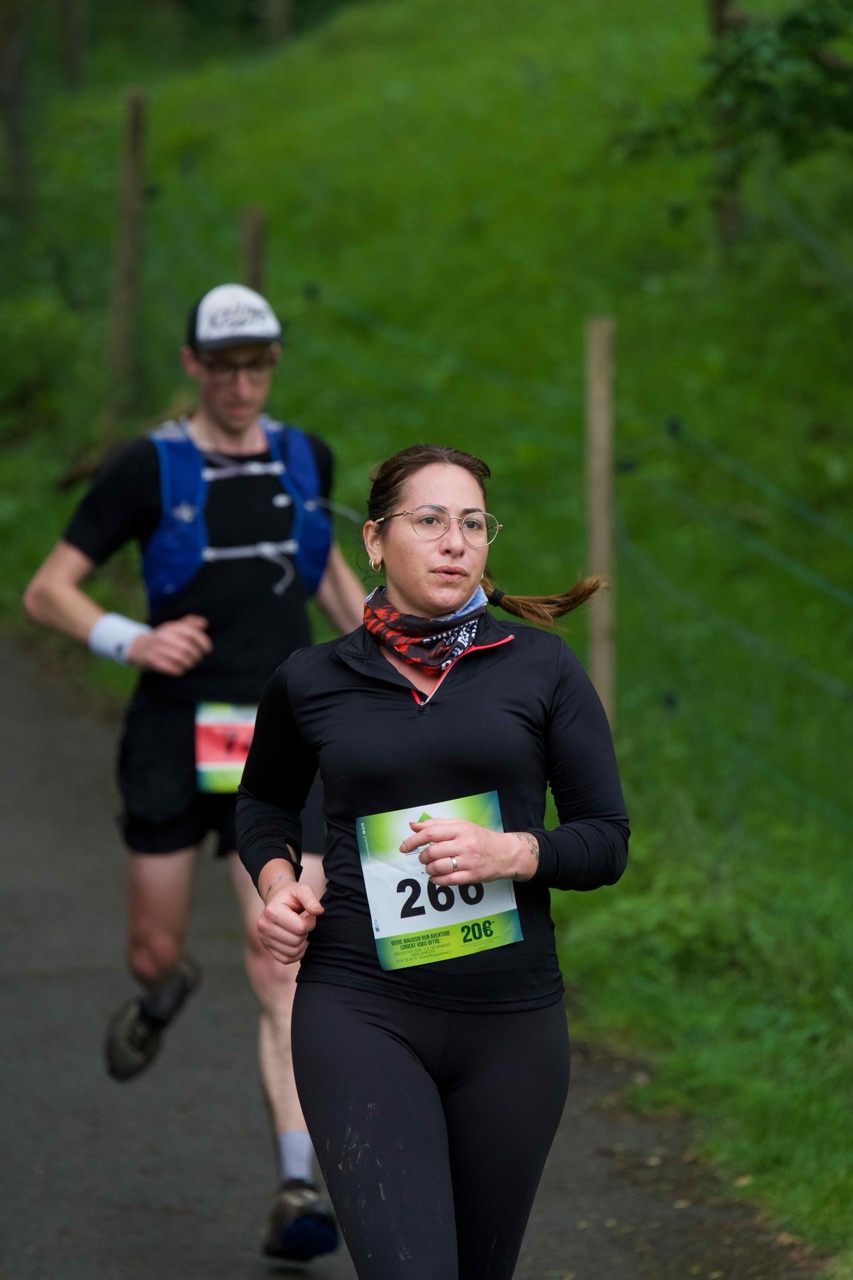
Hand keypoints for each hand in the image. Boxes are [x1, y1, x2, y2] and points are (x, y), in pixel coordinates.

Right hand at [126, 614, 211, 674]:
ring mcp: (157, 648)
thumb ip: (189, 623)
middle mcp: (164, 636)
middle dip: (196, 655)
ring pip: (180, 658)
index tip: (207, 649)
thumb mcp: (174, 627)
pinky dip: (180, 670)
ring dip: (189, 664)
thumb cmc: (163, 638)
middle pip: (187, 647)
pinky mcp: (152, 660)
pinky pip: (171, 668)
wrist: (139, 647)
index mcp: (171, 627)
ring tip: (190, 665)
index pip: (191, 632)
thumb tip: (204, 623)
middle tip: (198, 659)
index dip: (203, 641)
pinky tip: (181, 669)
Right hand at [257, 879, 323, 964]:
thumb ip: (311, 899)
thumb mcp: (302, 889)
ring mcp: (264, 938)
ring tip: (301, 932)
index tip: (310, 916)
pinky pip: (286, 959)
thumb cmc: (291, 894)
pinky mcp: (267, 947)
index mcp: (272, 911)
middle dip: (306, 933)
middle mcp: (264, 926)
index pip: (300, 928)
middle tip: (305, 924)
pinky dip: (296, 954)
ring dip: (302, 944)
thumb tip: (319, 912)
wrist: (276, 899)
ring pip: (292, 953)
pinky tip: (299, 942)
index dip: (311, 923)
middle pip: (296, 941)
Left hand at [399, 820, 538, 884]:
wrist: (506, 853)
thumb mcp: (461, 825)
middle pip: (432, 852)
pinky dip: (436, 880)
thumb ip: (436, 824)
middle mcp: (464, 844)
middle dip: (422, 857)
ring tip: (430, 868)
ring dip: (428, 869)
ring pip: (438, 867)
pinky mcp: (472, 876)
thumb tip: (413, 825)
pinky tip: (435, 878)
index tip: (404, 847)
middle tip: (423, 859)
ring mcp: (469, 861)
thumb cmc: (480, 838)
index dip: (413, 841)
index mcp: (460, 829)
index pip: (430, 833)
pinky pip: (448, 880)